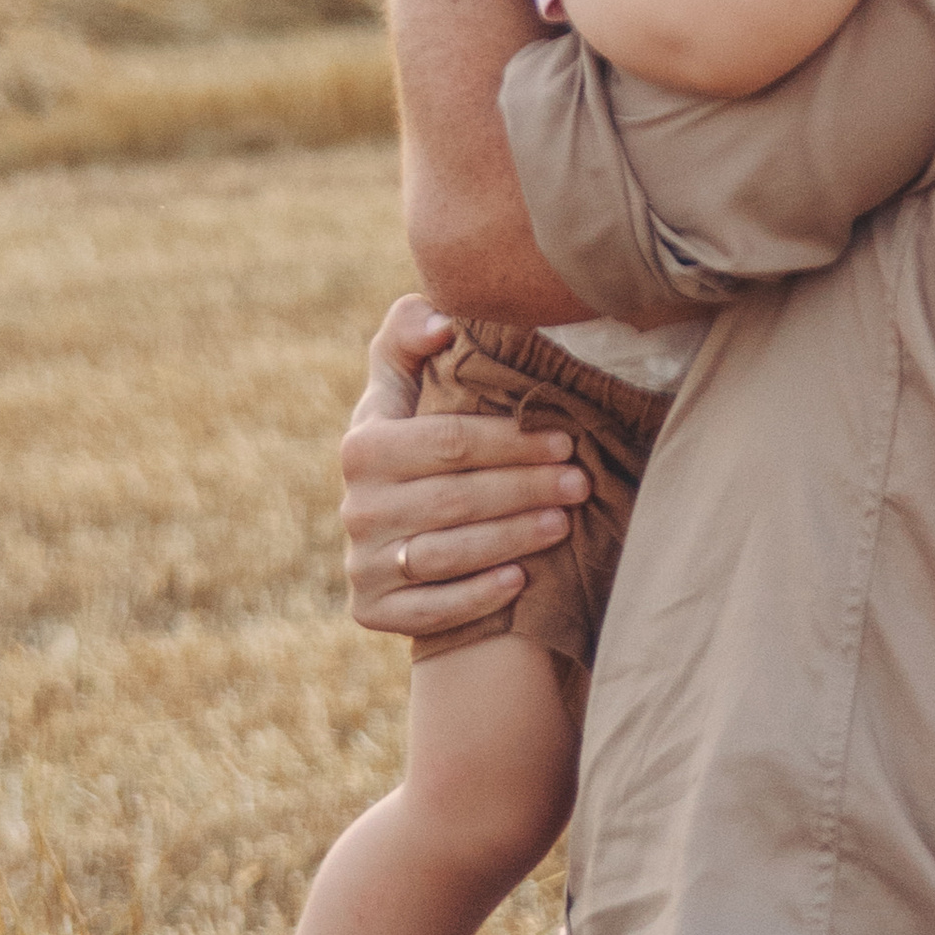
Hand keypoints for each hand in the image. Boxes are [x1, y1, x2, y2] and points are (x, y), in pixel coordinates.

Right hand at [337, 296, 590, 636]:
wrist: (390, 519)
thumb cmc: (414, 433)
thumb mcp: (403, 378)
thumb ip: (409, 331)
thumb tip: (441, 322)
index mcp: (362, 446)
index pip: (447, 442)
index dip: (510, 441)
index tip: (565, 438)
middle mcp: (354, 508)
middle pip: (453, 499)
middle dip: (525, 488)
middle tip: (580, 483)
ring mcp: (360, 564)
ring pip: (445, 554)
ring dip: (512, 538)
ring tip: (564, 522)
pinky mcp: (369, 611)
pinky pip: (426, 612)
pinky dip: (475, 597)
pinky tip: (521, 580)